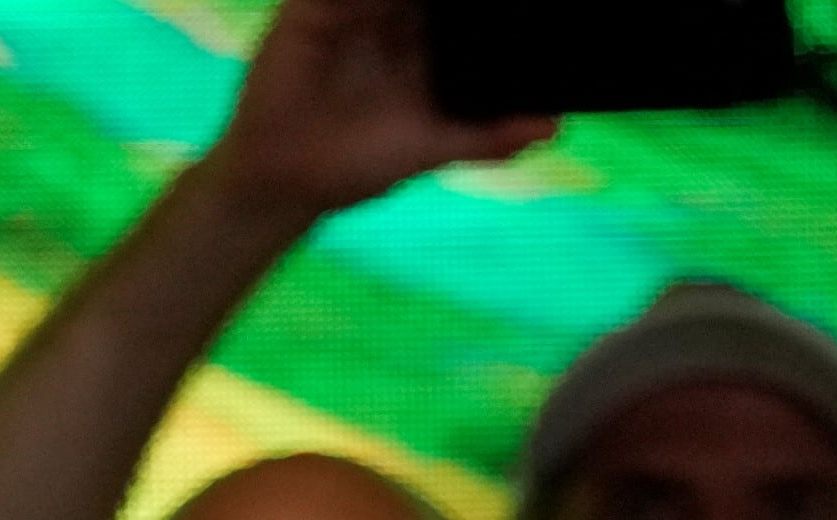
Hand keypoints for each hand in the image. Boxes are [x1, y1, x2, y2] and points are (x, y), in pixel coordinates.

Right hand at [206, 0, 550, 222]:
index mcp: (424, 43)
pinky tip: (374, 4)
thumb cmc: (357, 164)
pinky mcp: (312, 9)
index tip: (523, 0)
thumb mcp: (432, 147)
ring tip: (424, 6)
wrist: (286, 183)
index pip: (461, 8)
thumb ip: (487, 136)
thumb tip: (551, 129)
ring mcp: (352, 9)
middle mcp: (390, 17)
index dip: (487, 4)